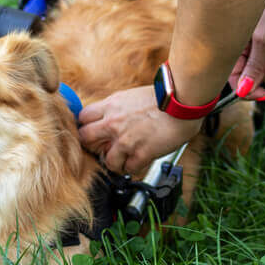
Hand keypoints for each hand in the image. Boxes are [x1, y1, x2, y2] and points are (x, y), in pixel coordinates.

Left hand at [78, 86, 202, 175]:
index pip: (82, 118)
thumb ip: (115, 108)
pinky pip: (128, 168)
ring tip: (126, 158)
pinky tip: (141, 159)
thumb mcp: (130, 96)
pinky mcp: (141, 153)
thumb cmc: (162, 98)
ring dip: (116, 161)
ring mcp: (126, 140)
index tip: (92, 132)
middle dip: (93, 145)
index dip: (86, 126)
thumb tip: (106, 118)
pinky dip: (134, 166)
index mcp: (111, 105)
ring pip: (107, 160)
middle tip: (104, 147)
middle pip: (85, 139)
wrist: (182, 103)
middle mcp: (113, 123)